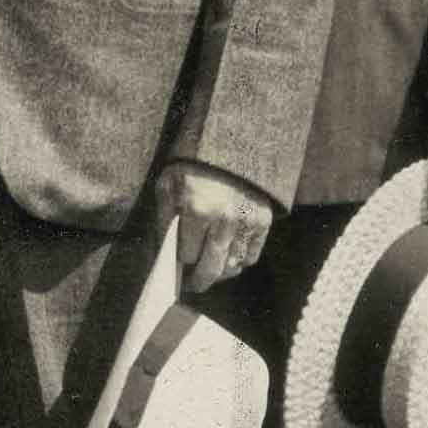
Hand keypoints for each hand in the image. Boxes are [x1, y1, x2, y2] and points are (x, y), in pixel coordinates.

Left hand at [161, 159, 274, 292]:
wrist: (228, 142)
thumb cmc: (191, 166)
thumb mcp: (167, 186)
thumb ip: (164, 221)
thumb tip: (163, 255)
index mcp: (197, 210)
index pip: (187, 256)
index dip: (180, 262)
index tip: (178, 266)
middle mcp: (224, 219)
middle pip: (212, 269)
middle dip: (199, 280)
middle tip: (193, 284)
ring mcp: (246, 221)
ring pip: (233, 266)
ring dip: (220, 272)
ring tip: (210, 268)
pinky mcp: (263, 220)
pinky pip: (251, 255)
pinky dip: (240, 260)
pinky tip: (228, 255)